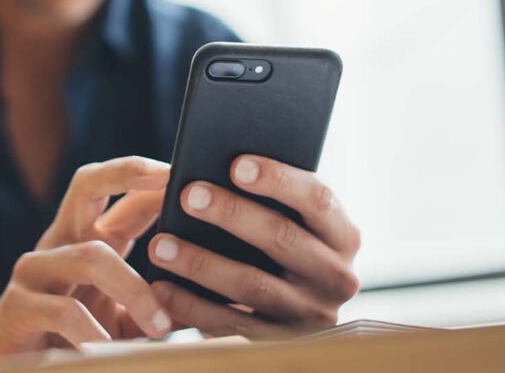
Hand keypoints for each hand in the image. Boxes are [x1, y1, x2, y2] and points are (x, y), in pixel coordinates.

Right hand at [0, 156, 173, 357]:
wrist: (12, 372)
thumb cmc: (79, 341)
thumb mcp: (128, 319)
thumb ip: (162, 302)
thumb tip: (218, 294)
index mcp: (90, 239)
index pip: (122, 193)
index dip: (153, 176)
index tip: (188, 170)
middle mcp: (61, 242)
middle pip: (87, 185)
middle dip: (126, 171)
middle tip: (164, 176)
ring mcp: (35, 270)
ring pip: (90, 257)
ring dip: (133, 291)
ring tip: (159, 326)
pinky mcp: (16, 305)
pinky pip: (63, 311)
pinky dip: (93, 333)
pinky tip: (110, 350)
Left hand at [147, 155, 360, 336]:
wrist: (298, 312)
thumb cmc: (284, 246)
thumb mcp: (297, 224)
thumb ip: (276, 199)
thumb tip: (224, 164)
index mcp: (342, 236)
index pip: (318, 199)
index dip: (278, 180)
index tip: (236, 164)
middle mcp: (335, 276)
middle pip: (282, 238)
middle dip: (232, 214)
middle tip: (189, 195)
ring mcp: (309, 313)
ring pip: (253, 284)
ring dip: (202, 263)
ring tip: (161, 244)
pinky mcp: (278, 340)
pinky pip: (231, 323)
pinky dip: (193, 306)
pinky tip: (163, 287)